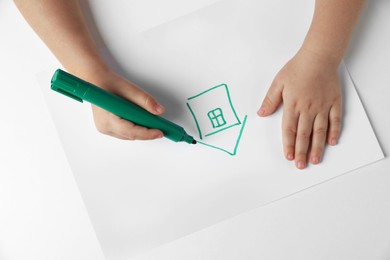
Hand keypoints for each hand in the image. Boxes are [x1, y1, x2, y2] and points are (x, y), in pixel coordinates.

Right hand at [81, 69, 164, 139]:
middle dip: (147, 132)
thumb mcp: (130, 89)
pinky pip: (125, 133)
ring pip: (129, 135)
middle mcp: (105, 127)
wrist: (96, 80)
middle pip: (132, 135)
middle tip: (162, 127)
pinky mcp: (108, 128)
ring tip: (152, 122)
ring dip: (141, 130)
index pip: (131, 131)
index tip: (160, 132)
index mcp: (107, 118)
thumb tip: (159, 111)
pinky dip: (135, 128)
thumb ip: (146, 101)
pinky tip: (141, 120)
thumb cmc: (109, 83)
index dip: (147, 133)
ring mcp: (105, 129)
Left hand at [258, 48, 341, 168]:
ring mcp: (323, 106)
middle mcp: (308, 108)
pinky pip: (335, 120)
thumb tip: (261, 113)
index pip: (289, 130)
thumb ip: (270, 100)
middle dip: (302, 151)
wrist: (318, 57)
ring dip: (317, 147)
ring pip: (320, 131)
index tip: (288, 156)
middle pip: (304, 134)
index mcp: (293, 105)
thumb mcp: (278, 82)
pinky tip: (331, 142)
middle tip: (301, 165)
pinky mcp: (334, 102)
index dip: (289, 144)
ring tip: (315, 160)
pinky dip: (334, 132)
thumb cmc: (297, 68)